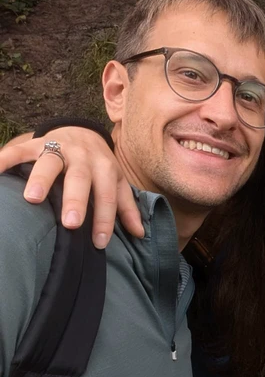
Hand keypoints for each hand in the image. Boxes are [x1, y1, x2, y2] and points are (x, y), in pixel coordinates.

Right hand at [0, 127, 144, 247]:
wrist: (82, 132)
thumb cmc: (100, 166)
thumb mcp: (117, 183)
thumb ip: (126, 207)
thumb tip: (140, 234)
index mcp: (105, 168)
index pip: (107, 197)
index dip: (104, 220)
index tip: (100, 243)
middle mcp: (83, 157)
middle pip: (80, 179)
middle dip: (75, 201)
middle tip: (70, 223)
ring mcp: (58, 148)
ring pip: (50, 162)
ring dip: (42, 179)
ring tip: (32, 198)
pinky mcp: (35, 143)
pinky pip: (19, 150)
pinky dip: (6, 159)